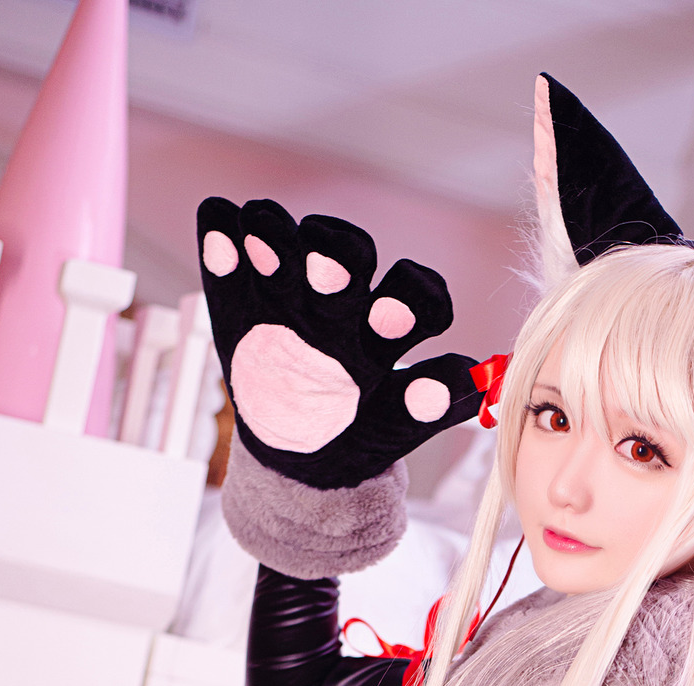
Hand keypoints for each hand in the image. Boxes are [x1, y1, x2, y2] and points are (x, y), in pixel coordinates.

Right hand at [198, 196, 484, 487]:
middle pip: (350, 254)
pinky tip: (219, 226)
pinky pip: (227, 249)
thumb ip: (430, 403)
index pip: (416, 292)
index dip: (414, 297)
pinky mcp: (238, 291)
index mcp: (388, 327)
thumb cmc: (356, 434)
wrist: (297, 452)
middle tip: (327, 273)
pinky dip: (220, 234)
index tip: (399, 320)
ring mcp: (288, 289)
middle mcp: (343, 299)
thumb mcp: (392, 427)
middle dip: (339, 256)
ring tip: (260, 235)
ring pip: (290, 239)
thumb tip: (474, 377)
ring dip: (277, 233)